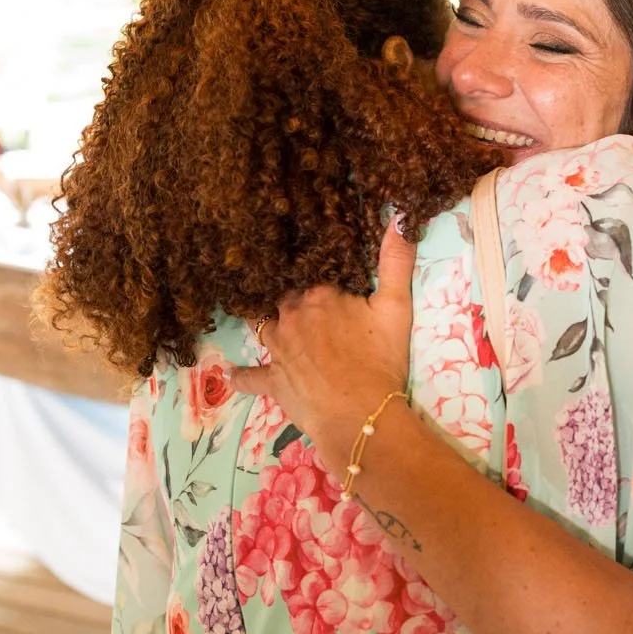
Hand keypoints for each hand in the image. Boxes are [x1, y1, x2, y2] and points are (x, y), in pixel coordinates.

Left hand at [229, 226, 415, 455]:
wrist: (359, 416)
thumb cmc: (379, 362)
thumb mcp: (396, 308)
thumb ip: (397, 262)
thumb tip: (400, 217)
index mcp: (319, 294)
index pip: (314, 274)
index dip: (320, 277)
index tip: (323, 278)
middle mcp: (292, 315)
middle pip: (286, 297)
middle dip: (292, 296)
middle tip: (298, 298)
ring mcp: (278, 348)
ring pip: (264, 325)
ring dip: (266, 322)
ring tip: (267, 319)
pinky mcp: (273, 380)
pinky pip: (251, 376)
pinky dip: (242, 376)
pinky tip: (232, 374)